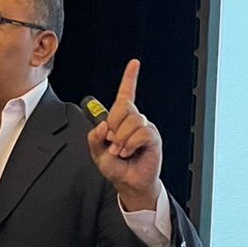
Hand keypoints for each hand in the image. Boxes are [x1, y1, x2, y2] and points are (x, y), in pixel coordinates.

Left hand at [86, 59, 161, 209]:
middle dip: (113, 126)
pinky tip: (130, 152)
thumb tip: (104, 126)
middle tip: (112, 143)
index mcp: (120, 120)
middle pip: (123, 107)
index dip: (130, 78)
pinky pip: (141, 133)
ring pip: (131, 121)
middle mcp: (134, 120)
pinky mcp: (153, 137)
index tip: (134, 63)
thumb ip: (94, 137)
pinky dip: (131, 144)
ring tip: (121, 151)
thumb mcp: (97, 152)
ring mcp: (144, 127)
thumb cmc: (116, 167)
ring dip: (121, 140)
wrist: (128, 183)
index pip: (125, 94)